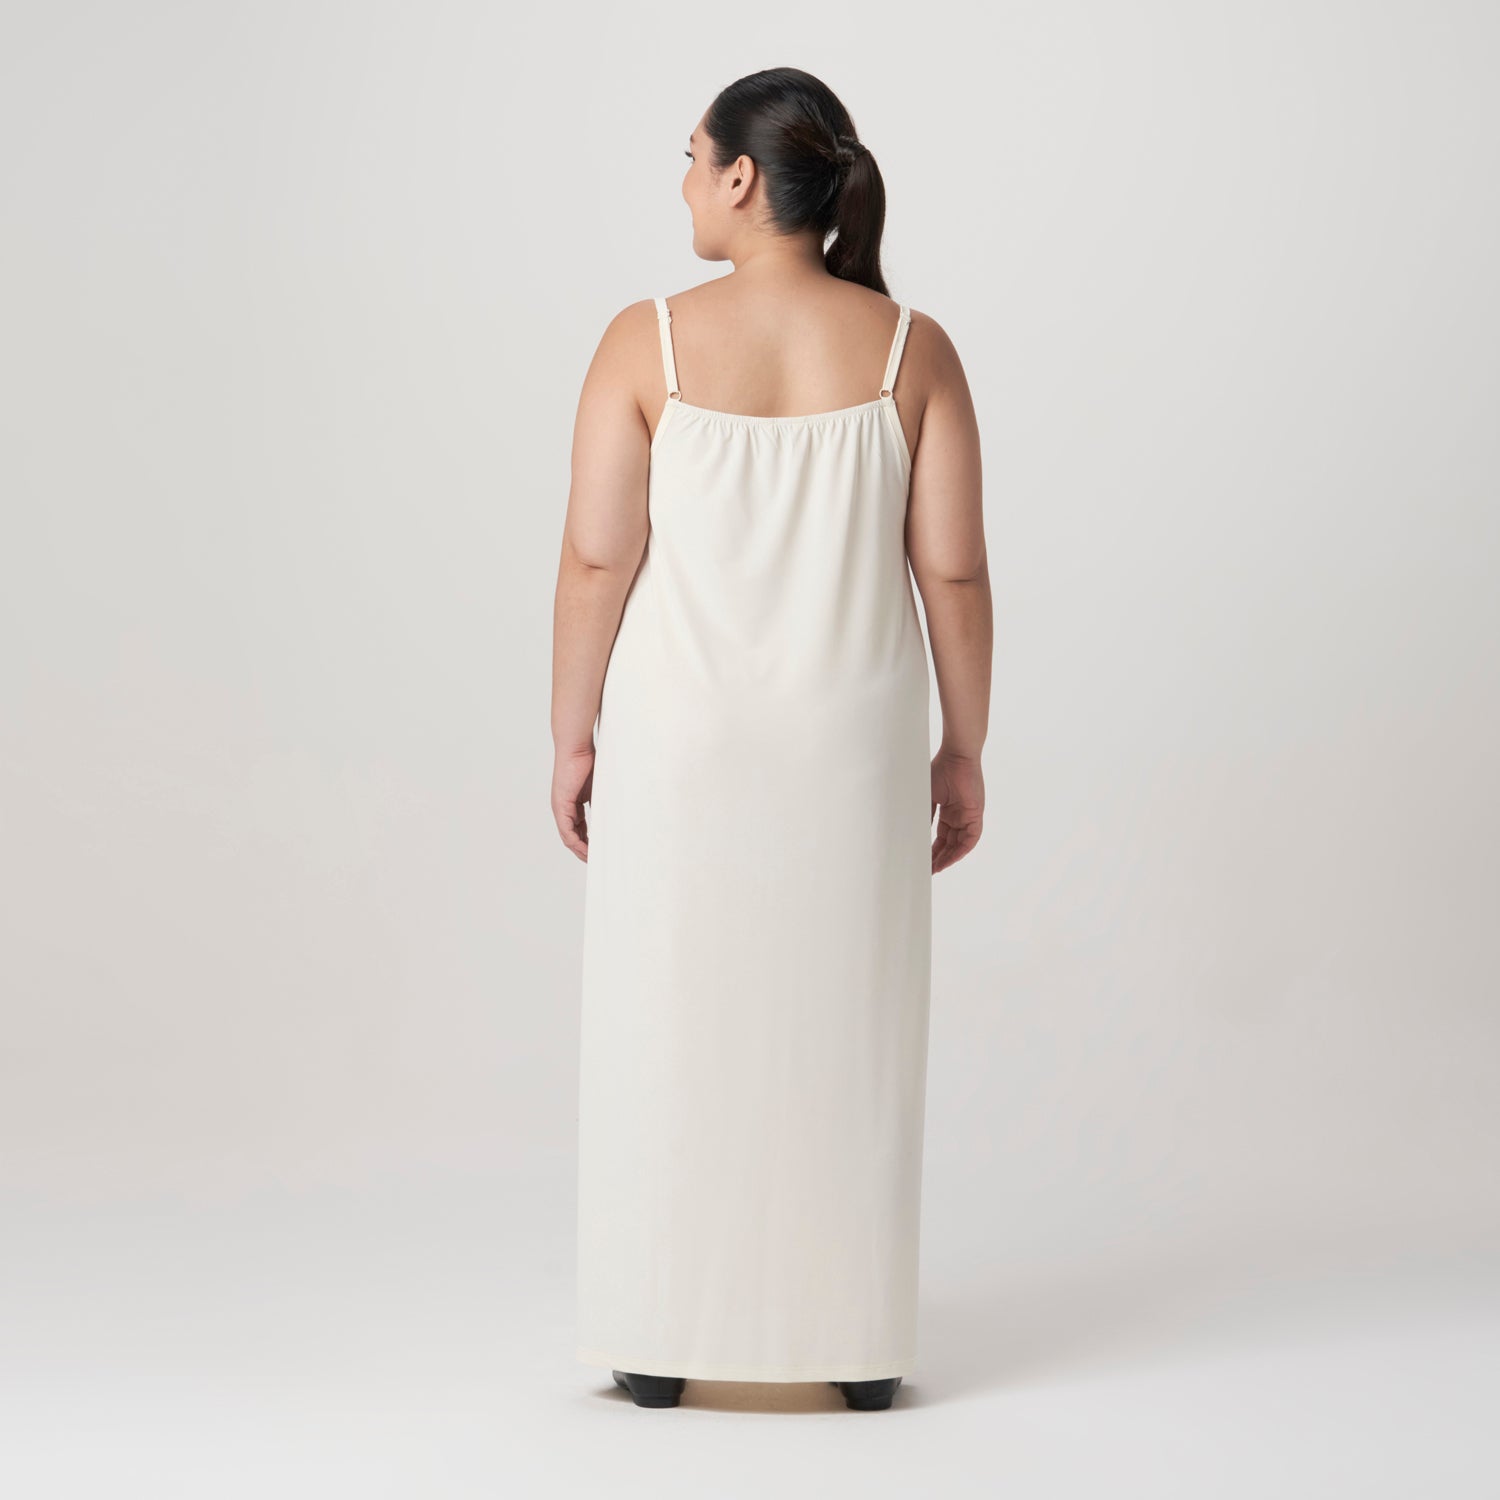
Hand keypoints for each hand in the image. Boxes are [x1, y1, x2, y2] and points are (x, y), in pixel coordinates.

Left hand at [552, 744, 594, 861]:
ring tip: (592, 860)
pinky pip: (566, 831)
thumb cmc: (589, 760)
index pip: (580, 827)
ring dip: (580, 850)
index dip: (589, 840)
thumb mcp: (599, 786)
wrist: (576, 747)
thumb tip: (618, 812)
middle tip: (596, 860)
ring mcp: (560, 807)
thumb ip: (603, 800)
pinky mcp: (560, 806)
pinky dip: (576, 842)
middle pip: (573, 836)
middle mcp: (563, 807)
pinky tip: (586, 850)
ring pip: (569, 837)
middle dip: (584, 850)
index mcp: (573, 802)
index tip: (600, 850)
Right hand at [930, 748, 982, 872]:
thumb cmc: (941, 769)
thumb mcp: (928, 797)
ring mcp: (969, 816)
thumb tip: (917, 834)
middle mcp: (960, 816)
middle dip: (939, 858)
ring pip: (960, 844)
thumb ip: (926, 815)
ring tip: (936, 868)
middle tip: (928, 870)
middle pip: (950, 843)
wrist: (957, 756)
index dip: (933, 849)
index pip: (942, 836)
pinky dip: (961, 850)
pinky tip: (950, 859)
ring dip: (949, 857)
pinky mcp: (976, 814)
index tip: (924, 861)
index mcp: (949, 811)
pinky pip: (971, 839)